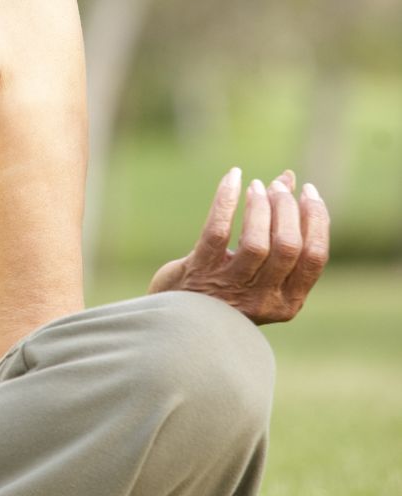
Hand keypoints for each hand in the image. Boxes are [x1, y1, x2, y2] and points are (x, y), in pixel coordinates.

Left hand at [147, 166, 328, 324]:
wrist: (178, 318)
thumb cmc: (225, 287)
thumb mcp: (260, 266)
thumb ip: (279, 228)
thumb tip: (289, 178)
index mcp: (287, 301)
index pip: (314, 257)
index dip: (316, 219)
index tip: (308, 191)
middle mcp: (263, 300)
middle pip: (287, 247)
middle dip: (286, 209)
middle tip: (276, 186)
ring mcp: (229, 288)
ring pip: (255, 242)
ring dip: (259, 207)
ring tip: (255, 185)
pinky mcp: (199, 272)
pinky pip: (217, 231)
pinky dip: (226, 200)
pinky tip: (232, 178)